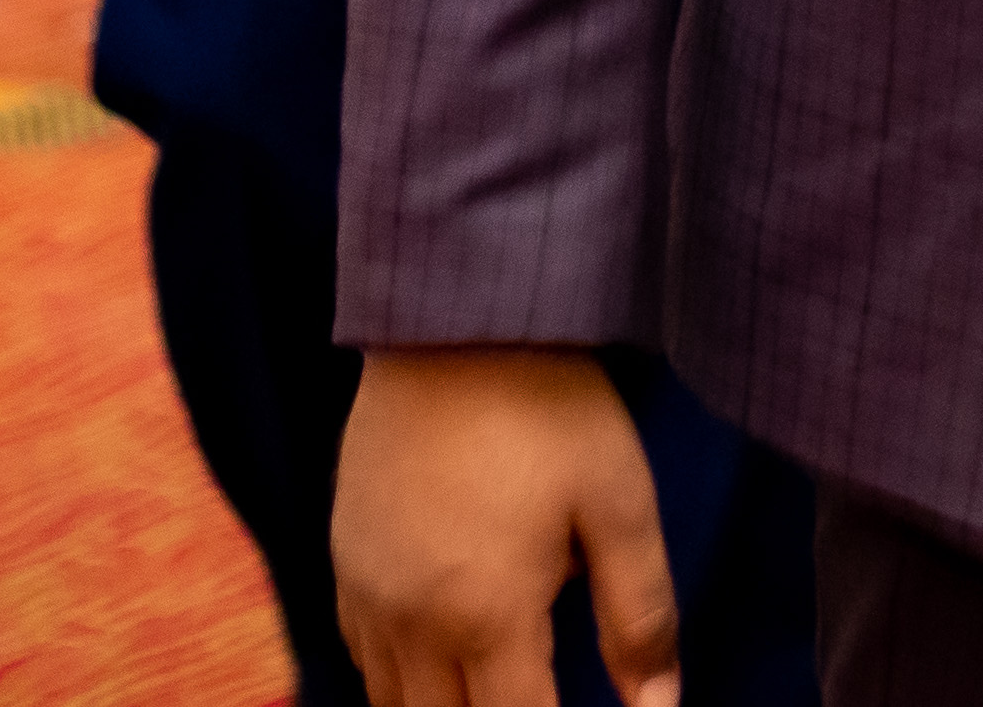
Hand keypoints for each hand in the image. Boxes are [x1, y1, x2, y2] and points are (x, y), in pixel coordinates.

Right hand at [336, 346, 677, 706]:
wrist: (454, 315)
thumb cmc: (549, 406)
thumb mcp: (620, 503)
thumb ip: (640, 617)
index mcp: (486, 616)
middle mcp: (412, 621)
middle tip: (534, 691)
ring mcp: (366, 590)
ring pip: (394, 703)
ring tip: (493, 687)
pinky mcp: (343, 555)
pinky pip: (360, 654)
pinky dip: (397, 676)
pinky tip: (437, 653)